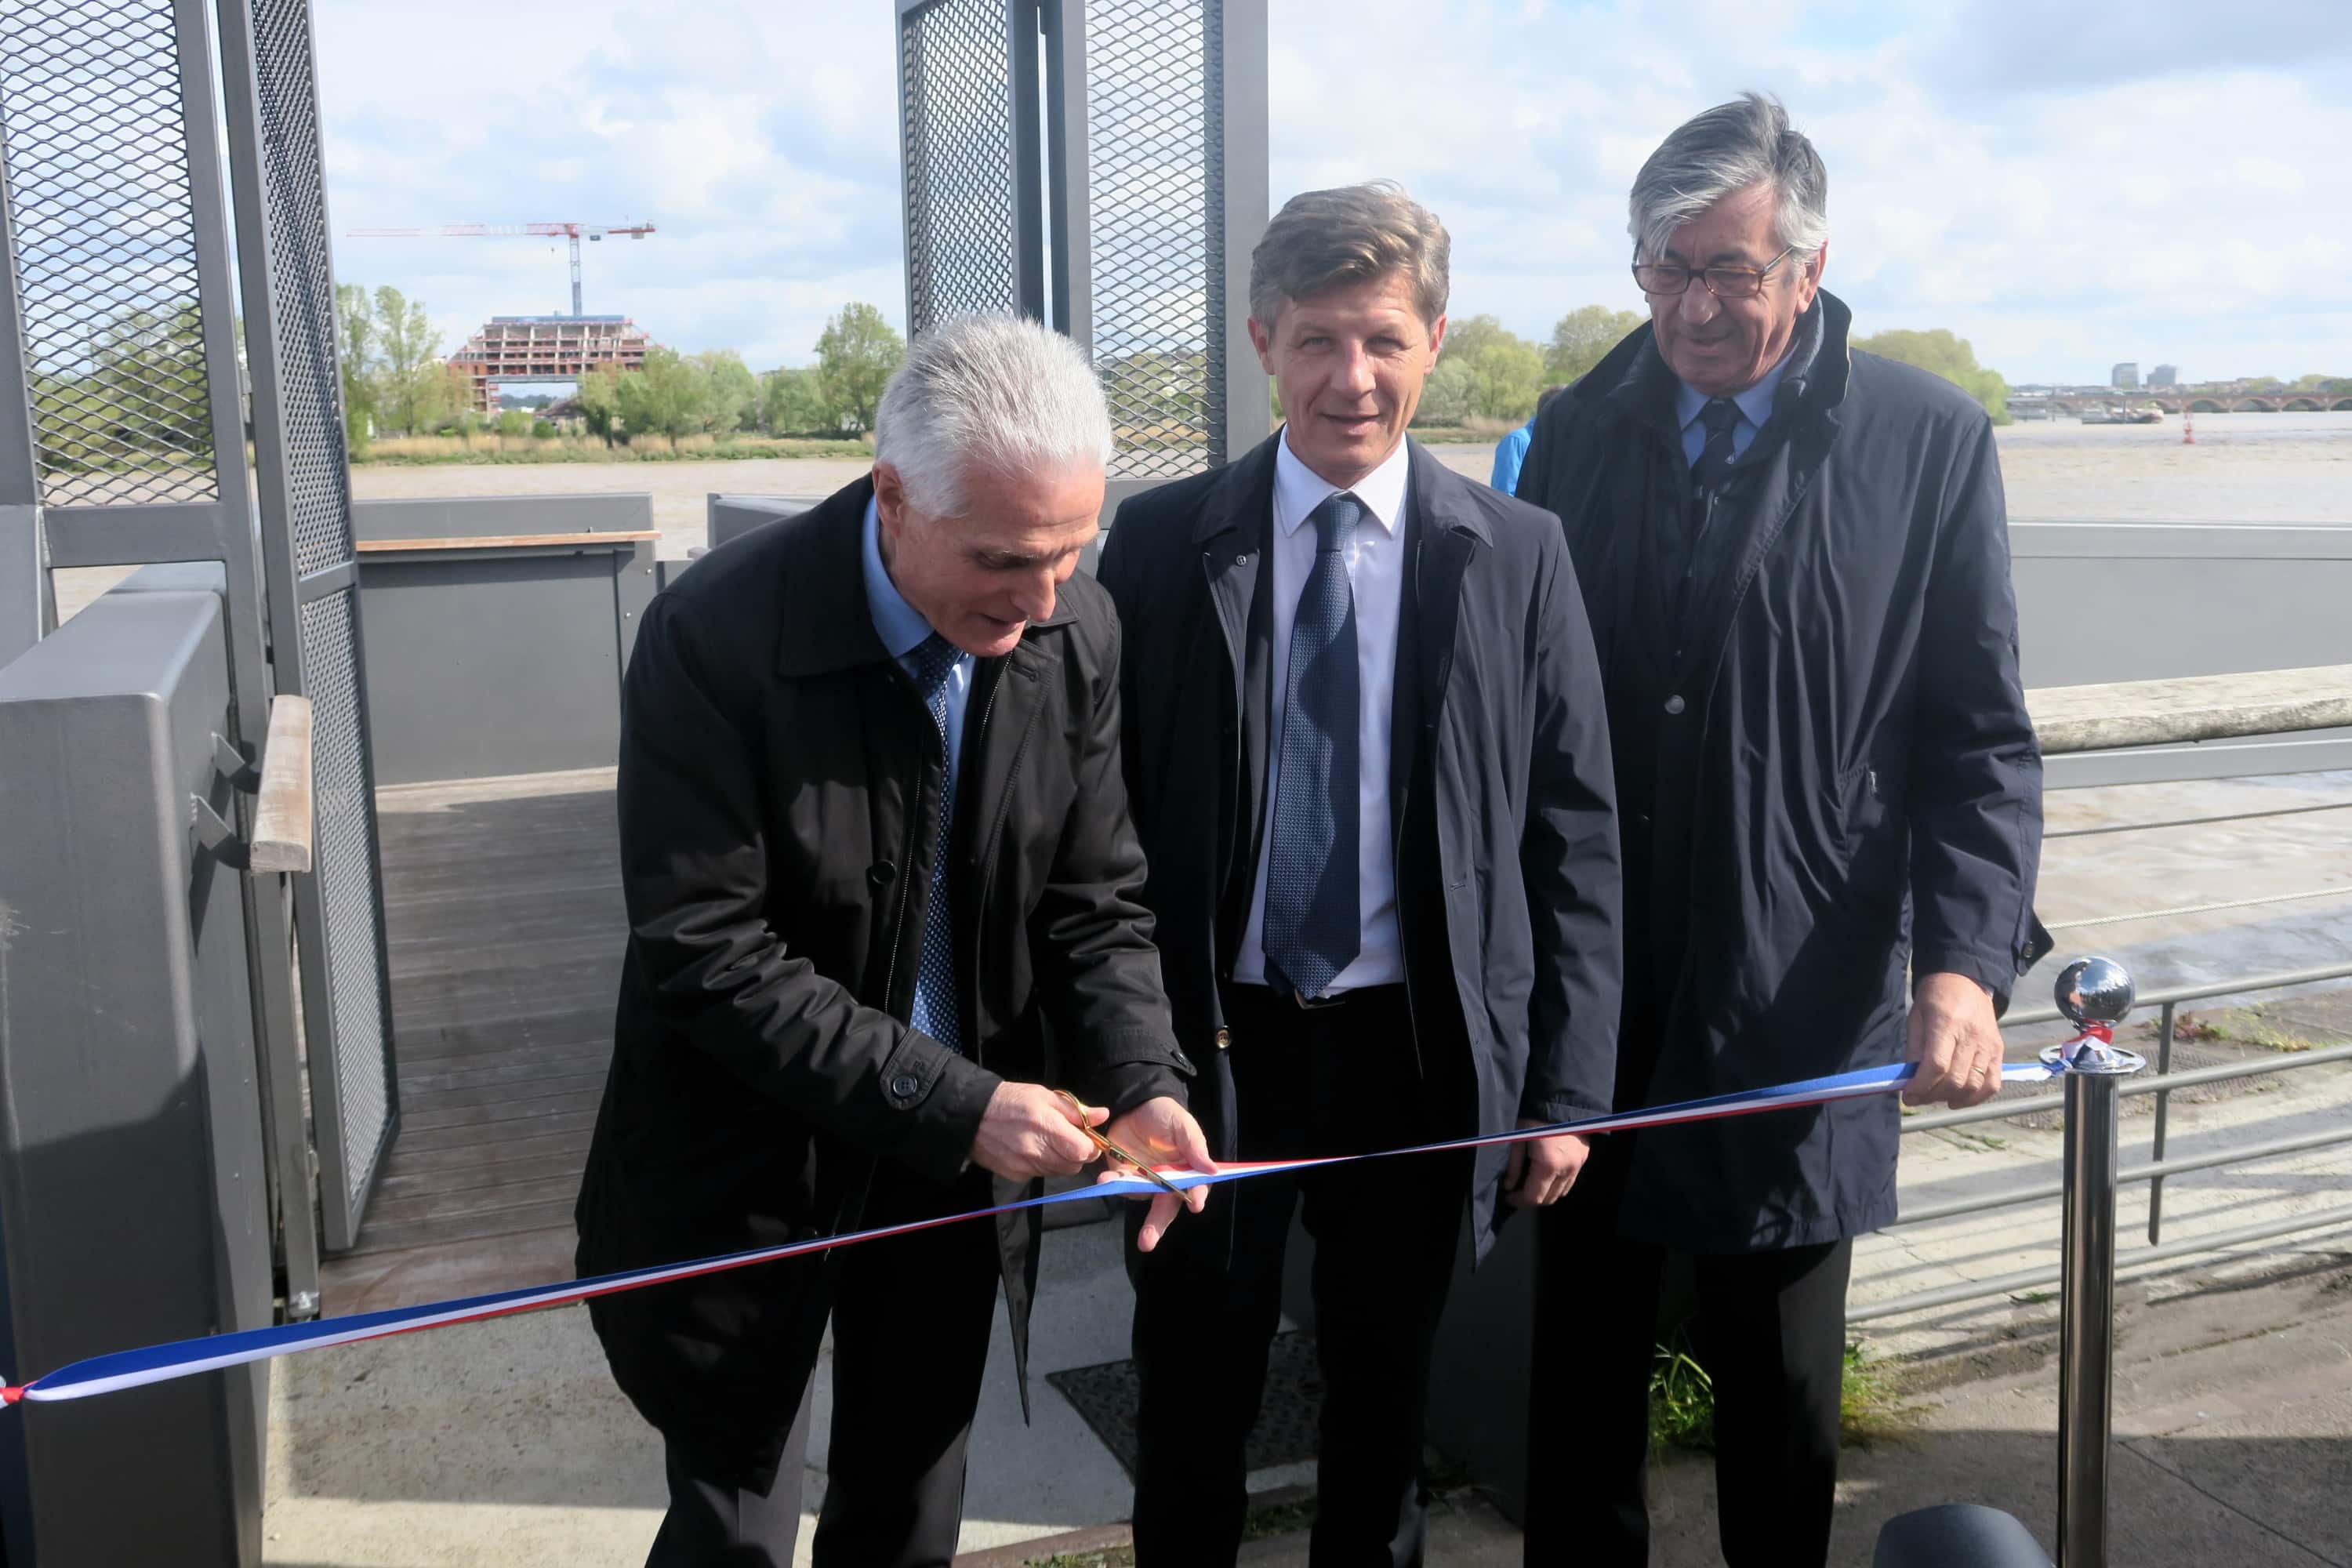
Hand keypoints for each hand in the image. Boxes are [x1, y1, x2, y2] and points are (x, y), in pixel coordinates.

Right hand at [970, 1082, 1103, 1180]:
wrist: (972, 1116)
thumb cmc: (1011, 1100)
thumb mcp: (1044, 1096)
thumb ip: (1075, 1110)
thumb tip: (1103, 1116)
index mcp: (1046, 1126)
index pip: (1083, 1151)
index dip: (1090, 1146)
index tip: (1087, 1138)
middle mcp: (1036, 1150)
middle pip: (1074, 1165)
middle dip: (1077, 1154)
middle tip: (1068, 1138)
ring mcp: (1025, 1166)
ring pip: (1059, 1171)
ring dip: (1061, 1160)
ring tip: (1048, 1141)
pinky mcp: (1016, 1176)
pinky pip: (1042, 1174)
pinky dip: (1044, 1165)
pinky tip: (1033, 1149)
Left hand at [1094, 1097, 1213, 1252]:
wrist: (1135, 1106)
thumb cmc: (1166, 1115)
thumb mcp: (1182, 1124)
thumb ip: (1195, 1145)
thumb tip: (1212, 1170)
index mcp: (1187, 1171)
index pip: (1195, 1189)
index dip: (1195, 1198)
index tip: (1194, 1204)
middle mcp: (1167, 1182)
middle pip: (1165, 1208)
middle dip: (1156, 1226)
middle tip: (1147, 1241)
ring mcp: (1145, 1182)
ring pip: (1139, 1198)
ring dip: (1127, 1194)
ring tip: (1110, 1182)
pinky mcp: (1124, 1177)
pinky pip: (1119, 1185)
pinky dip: (1112, 1184)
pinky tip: (1105, 1178)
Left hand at [1503, 1122, 1589, 1207]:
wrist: (1561, 1096)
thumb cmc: (1534, 1115)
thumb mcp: (1518, 1138)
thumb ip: (1514, 1165)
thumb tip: (1509, 1186)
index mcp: (1549, 1165)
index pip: (1534, 1197)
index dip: (1518, 1201)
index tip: (1508, 1196)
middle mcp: (1567, 1169)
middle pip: (1550, 1199)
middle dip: (1531, 1199)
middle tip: (1517, 1191)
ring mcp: (1578, 1164)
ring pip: (1562, 1192)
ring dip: (1546, 1192)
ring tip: (1531, 1183)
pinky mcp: (1584, 1157)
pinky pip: (1571, 1180)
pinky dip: (1558, 1183)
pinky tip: (1546, 1174)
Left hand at [1905, 971, 2004, 1107]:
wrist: (1966, 981)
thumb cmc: (1935, 998)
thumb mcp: (1916, 1018)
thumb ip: (1914, 1050)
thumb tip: (1911, 1081)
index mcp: (1946, 1024)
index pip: (1937, 1065)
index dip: (1921, 1086)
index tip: (1908, 1096)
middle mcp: (1971, 1036)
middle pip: (1956, 1079)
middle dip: (1933, 1095)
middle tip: (1918, 1097)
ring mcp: (1988, 1045)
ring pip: (1974, 1085)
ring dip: (1952, 1098)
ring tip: (1935, 1097)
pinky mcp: (1998, 1051)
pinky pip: (1992, 1084)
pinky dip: (1976, 1098)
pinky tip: (1958, 1099)